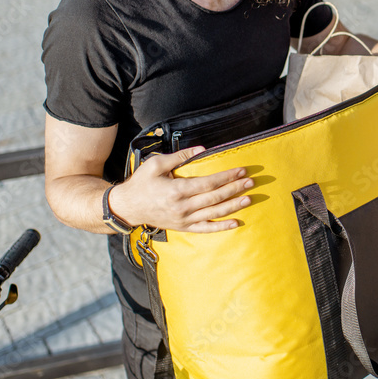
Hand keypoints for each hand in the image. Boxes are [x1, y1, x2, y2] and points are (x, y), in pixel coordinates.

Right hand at [109, 146, 253, 232]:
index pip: (209, 183)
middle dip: (235, 189)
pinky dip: (221, 226)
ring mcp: (183, 219)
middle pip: (215, 197)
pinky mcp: (183, 227)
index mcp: (177, 190)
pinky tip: (235, 223)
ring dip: (233, 206)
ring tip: (249, 199)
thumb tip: (201, 149)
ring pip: (214, 213)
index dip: (227, 177)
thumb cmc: (141, 183)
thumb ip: (179, 156)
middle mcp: (182, 207)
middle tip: (251, 182)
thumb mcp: (156, 164)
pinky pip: (205, 229)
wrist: (127, 207)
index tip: (241, 171)